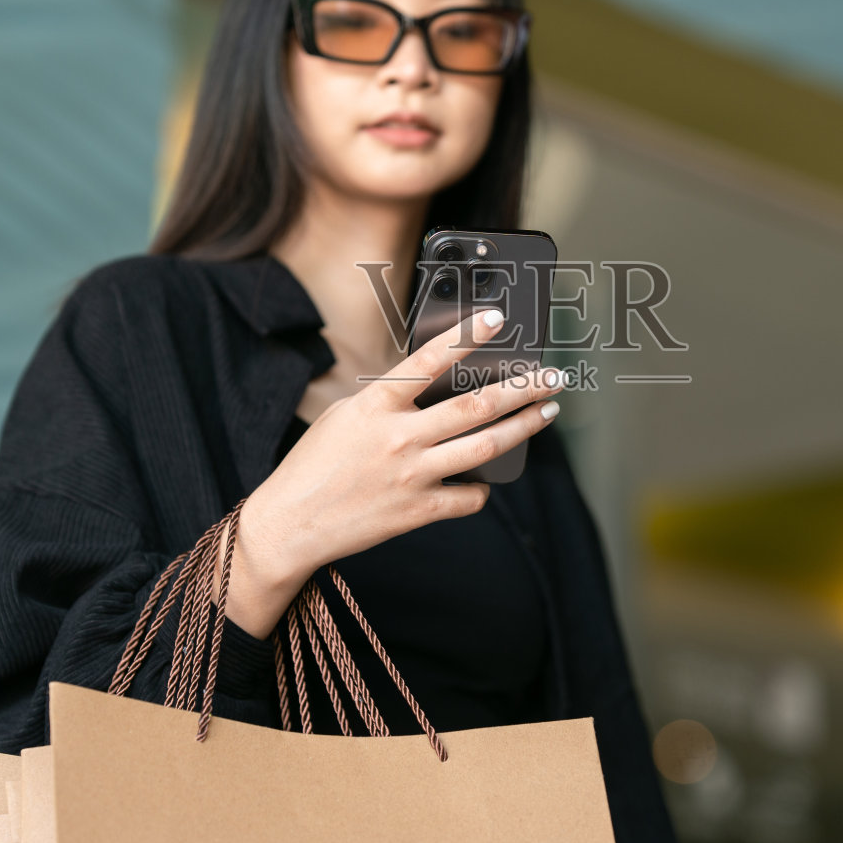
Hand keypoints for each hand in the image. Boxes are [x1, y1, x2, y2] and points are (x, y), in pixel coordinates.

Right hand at [233, 308, 565, 601]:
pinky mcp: (418, 512)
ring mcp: (413, 476)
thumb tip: (433, 386)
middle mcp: (399, 438)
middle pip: (476, 407)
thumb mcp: (345, 415)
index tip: (499, 318)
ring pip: (485, 448)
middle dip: (523, 388)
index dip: (467, 336)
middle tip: (552, 377)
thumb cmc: (313, 465)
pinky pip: (469, 497)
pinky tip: (488, 479)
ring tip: (546, 412)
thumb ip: (389, 399)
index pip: (429, 361)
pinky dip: (483, 488)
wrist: (290, 524)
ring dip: (523, 427)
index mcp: (375, 406)